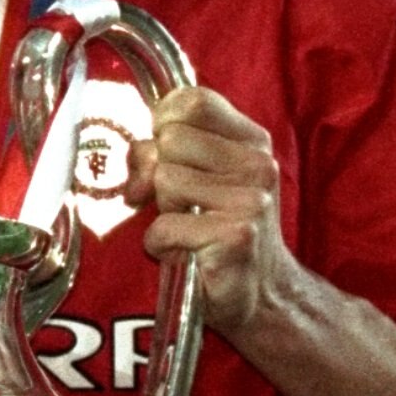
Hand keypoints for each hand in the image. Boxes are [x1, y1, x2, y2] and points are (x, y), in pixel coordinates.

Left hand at [131, 84, 289, 339]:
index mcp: (251, 141)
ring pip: (164, 180)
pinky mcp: (236, 235)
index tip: (165, 152)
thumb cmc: (219, 231)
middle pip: (169, 140)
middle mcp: (257, 164)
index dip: (163, 123)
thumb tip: (137, 152)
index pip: (192, 102)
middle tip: (176, 204)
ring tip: (188, 230)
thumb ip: (168, 151)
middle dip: (157, 175)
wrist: (259, 294)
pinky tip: (186, 254)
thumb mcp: (199, 179)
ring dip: (162, 212)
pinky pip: (165, 226)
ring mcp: (250, 199)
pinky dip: (162, 245)